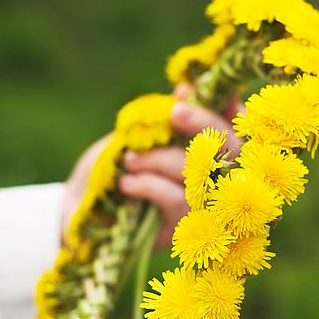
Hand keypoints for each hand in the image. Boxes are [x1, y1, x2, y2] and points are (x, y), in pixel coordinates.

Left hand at [119, 84, 242, 246]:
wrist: (84, 205)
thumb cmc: (116, 163)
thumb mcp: (138, 135)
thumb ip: (165, 116)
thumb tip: (187, 89)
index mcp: (208, 151)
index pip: (234, 127)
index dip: (228, 109)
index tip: (197, 93)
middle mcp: (215, 179)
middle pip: (232, 149)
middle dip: (204, 124)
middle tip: (175, 111)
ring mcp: (203, 206)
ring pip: (198, 175)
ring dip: (160, 160)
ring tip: (129, 160)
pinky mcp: (185, 229)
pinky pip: (177, 201)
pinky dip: (150, 185)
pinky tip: (127, 183)